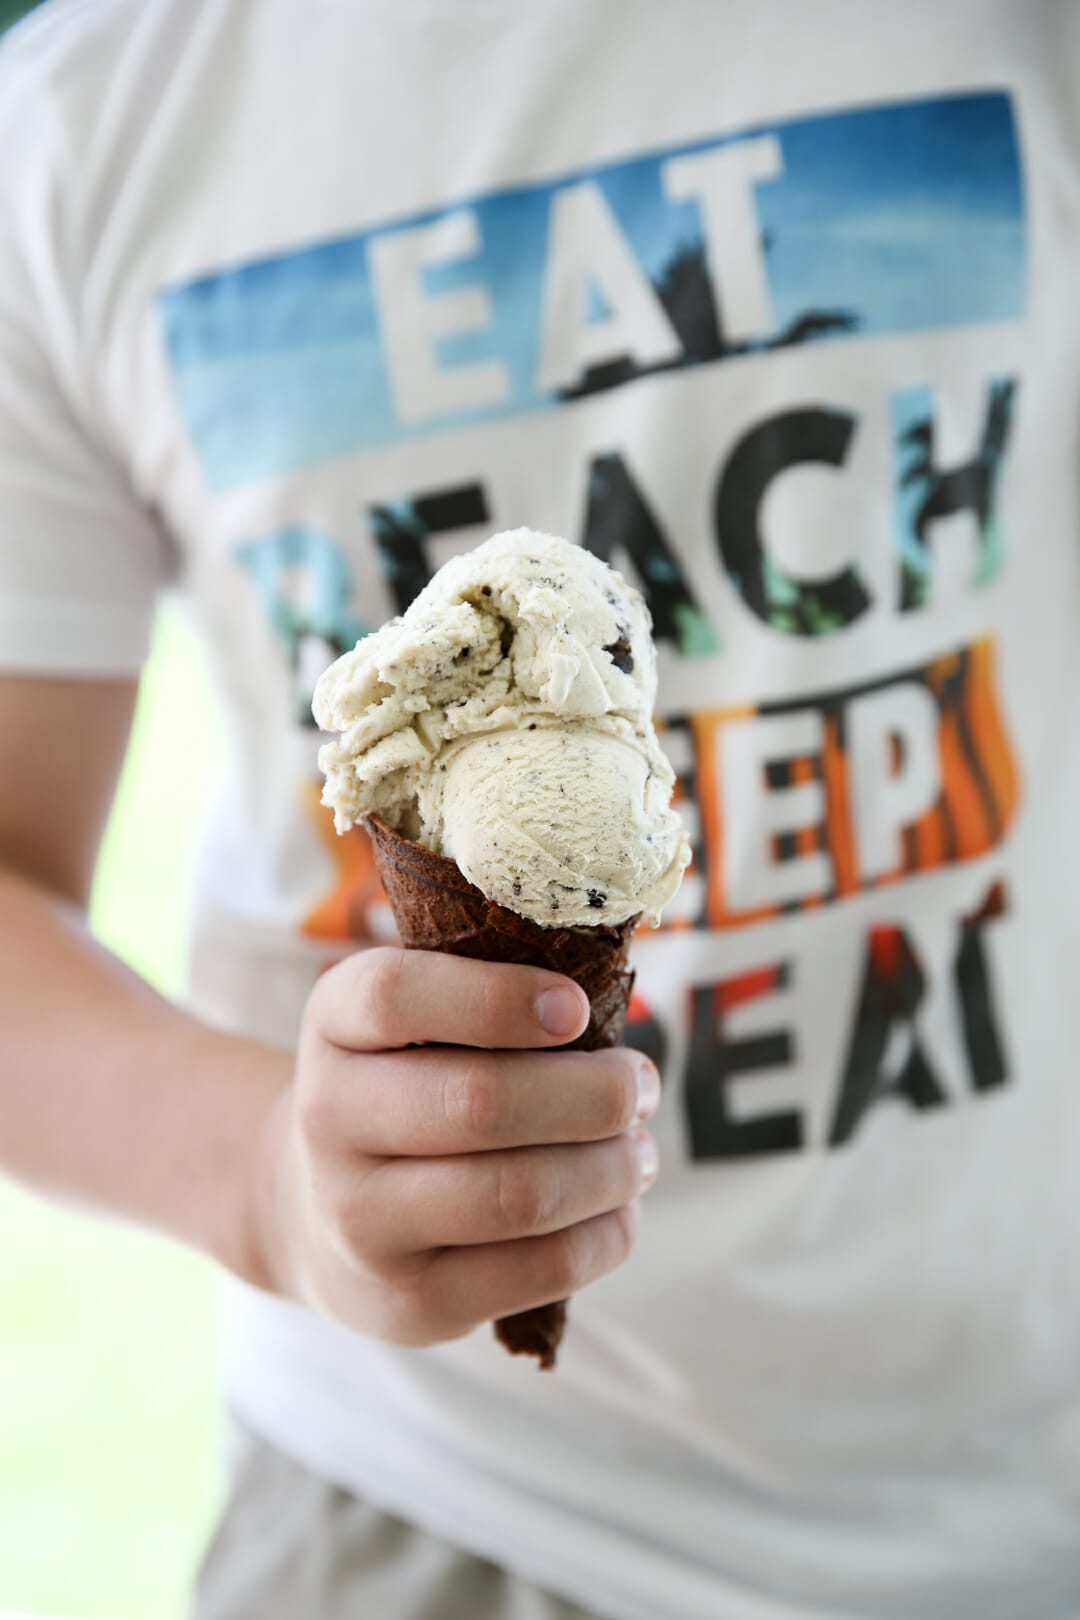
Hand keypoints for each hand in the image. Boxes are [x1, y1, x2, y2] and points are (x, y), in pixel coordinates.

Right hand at [250, 948, 659, 1346]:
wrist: (313, 1212)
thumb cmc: (405, 1086)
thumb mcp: (409, 1020)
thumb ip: (486, 989)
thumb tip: (606, 991)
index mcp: (333, 1025)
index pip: (395, 997)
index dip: (498, 998)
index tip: (577, 1008)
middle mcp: (328, 1121)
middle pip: (480, 1102)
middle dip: (594, 1093)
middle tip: (638, 1085)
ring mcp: (361, 1222)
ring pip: (520, 1194)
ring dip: (610, 1167)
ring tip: (638, 1151)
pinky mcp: (412, 1302)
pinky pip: (541, 1268)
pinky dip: (607, 1232)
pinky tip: (619, 1207)